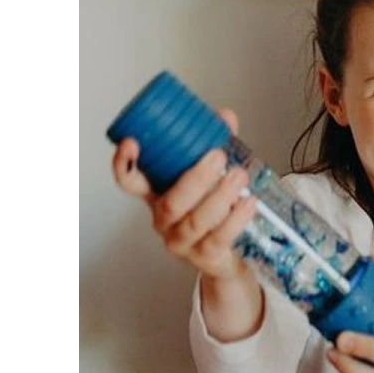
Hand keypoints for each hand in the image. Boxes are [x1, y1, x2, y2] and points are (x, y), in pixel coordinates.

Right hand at [111, 108, 256, 280]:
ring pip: (196, 221)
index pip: (129, 182)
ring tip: (239, 177)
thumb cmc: (210, 209)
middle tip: (217, 157)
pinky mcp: (204, 255)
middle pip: (170, 203)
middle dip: (195, 179)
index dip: (124, 164)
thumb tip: (225, 117)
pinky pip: (219, 238)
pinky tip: (249, 202)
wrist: (222, 254)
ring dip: (220, 197)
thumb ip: (215, 146)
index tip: (132, 142)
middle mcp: (164, 219)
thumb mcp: (208, 177)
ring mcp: (182, 241)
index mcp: (157, 195)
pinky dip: (236, 219)